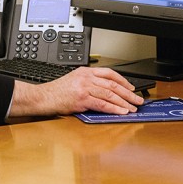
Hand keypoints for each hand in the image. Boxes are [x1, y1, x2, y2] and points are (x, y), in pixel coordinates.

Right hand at [9, 67, 143, 117]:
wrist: (44, 97)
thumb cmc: (57, 92)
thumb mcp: (74, 81)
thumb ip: (89, 83)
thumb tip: (108, 93)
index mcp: (85, 71)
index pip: (109, 73)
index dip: (123, 81)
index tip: (131, 88)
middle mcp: (86, 78)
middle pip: (113, 84)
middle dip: (128, 93)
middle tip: (138, 100)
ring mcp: (84, 88)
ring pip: (110, 94)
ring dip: (124, 102)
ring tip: (133, 108)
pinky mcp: (82, 99)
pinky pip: (102, 104)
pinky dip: (114, 108)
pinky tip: (121, 112)